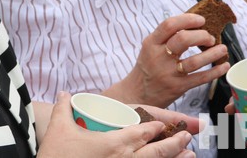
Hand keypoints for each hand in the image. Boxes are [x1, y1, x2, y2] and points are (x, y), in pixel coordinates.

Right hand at [37, 92, 195, 157]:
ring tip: (190, 155)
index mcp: (114, 143)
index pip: (144, 131)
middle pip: (158, 151)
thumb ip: (65, 107)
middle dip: (175, 143)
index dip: (160, 127)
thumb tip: (64, 94)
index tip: (172, 124)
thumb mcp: (60, 127)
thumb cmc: (56, 154)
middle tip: (189, 137)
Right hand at [104, 13, 229, 107]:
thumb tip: (192, 23)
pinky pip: (200, 78)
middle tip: (210, 37)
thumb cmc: (147, 67)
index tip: (201, 20)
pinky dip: (215, 71)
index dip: (188, 19)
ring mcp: (168, 73)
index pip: (169, 25)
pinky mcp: (177, 87)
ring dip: (213, 53)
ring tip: (222, 49)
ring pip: (195, 61)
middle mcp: (159, 57)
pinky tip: (224, 66)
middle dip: (202, 35)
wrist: (137, 94)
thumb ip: (166, 36)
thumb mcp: (150, 48)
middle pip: (183, 39)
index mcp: (151, 43)